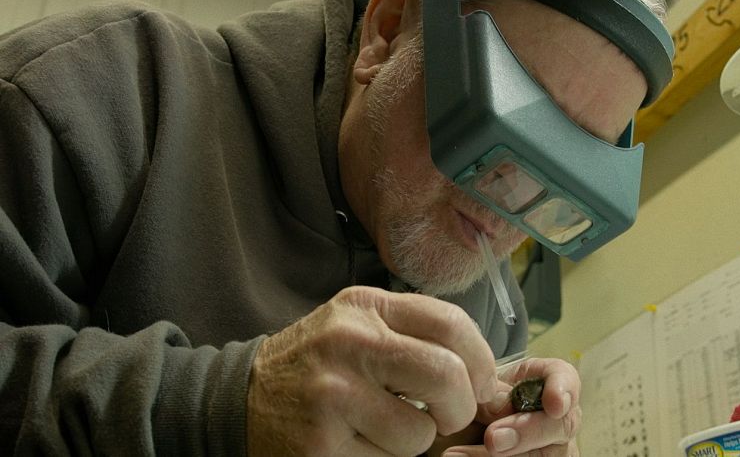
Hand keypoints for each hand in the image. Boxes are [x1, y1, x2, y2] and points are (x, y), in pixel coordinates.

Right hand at [246, 286, 497, 455]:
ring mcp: (332, 393)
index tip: (480, 383)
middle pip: (446, 375)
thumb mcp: (360, 327)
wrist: (240, 398)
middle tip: (449, 418)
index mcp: (366, 307)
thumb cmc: (318, 364)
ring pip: (420, 431)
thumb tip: (488, 380)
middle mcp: (349, 342)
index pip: (451, 323)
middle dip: (461, 407)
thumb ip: (416, 337)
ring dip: (415, 440)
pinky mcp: (321, 442)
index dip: (481, 359)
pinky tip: (357, 442)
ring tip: (384, 428)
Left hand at [439, 358, 581, 455]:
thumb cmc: (478, 401)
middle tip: (492, 439)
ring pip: (544, 455)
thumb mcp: (480, 391)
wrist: (465, 426)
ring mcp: (553, 448)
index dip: (563, 388)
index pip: (565, 378)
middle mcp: (557, 416)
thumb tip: (500, 409)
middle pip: (561, 424)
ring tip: (456, 454)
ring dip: (505, 456)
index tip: (554, 404)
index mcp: (543, 382)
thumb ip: (491, 395)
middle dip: (528, 431)